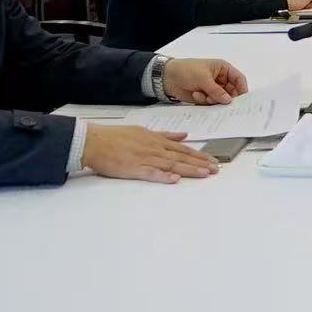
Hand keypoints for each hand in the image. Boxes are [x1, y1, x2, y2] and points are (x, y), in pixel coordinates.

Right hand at [81, 124, 216, 182]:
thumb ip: (165, 135)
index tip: (213, 160)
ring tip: (205, 174)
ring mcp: (144, 158)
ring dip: (189, 169)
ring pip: (171, 164)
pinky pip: (150, 173)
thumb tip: (184, 135)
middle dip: (201, 163)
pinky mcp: (133, 168)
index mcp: (156, 140)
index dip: (200, 155)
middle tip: (216, 169)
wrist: (95, 141)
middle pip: (182, 157)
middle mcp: (154, 148)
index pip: (183, 149)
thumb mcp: (143, 131)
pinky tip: (174, 179)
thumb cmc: (116, 137)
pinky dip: (163, 176)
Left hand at [163, 57, 248, 103]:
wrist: (168, 77)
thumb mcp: (204, 78)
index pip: (238, 79)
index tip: (242, 100)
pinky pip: (211, 103)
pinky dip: (205, 101)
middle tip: (222, 103)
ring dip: (213, 100)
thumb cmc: (187, 70)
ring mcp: (212, 88)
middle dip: (226, 98)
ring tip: (203, 95)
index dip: (242, 89)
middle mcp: (220, 79)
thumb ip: (217, 91)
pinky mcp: (205, 96)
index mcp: (223, 69)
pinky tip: (196, 95)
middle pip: (231, 92)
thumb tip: (229, 100)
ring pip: (221, 99)